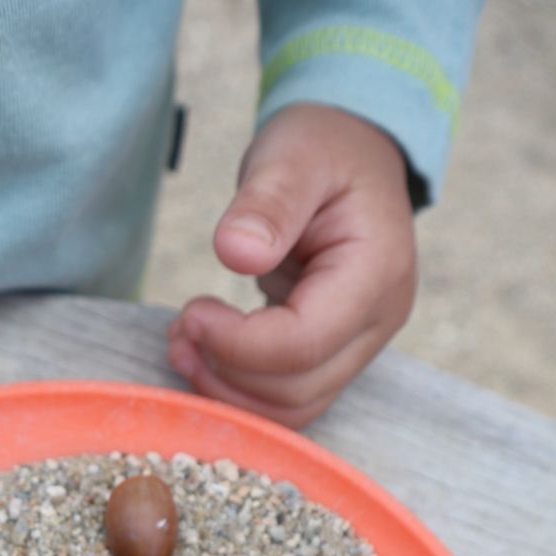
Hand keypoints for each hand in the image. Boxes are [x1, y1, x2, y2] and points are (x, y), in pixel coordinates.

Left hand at [167, 104, 417, 428]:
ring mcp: (359, 346)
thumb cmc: (322, 147)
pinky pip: (286, 398)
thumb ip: (267, 202)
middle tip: (178, 328)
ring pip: (291, 408)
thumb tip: (235, 252)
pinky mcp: (333, 356)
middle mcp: (378, 323)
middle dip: (225, 372)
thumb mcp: (293, 154)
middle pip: (296, 390)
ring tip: (182, 342)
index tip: (190, 313)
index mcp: (376, 273)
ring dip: (227, 391)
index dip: (237, 344)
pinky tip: (203, 351)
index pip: (303, 344)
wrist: (349, 154)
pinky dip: (238, 388)